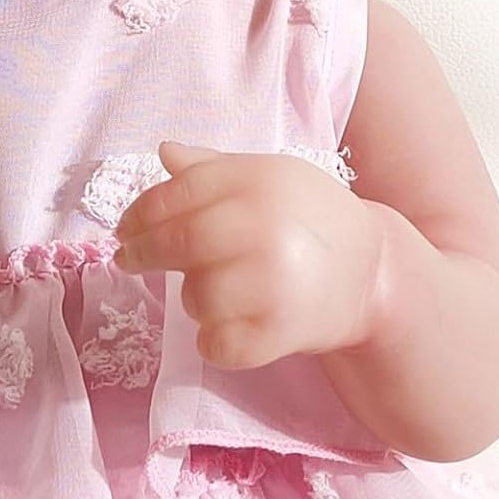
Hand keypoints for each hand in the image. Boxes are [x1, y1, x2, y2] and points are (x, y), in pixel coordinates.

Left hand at [112, 142, 386, 369]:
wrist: (375, 275)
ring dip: (194, 299)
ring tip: (218, 292)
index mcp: (258, 180)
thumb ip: (213, 168)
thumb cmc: (312, 219)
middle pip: (177, 243)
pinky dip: (215, 342)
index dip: (139, 213)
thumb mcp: (270, 178)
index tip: (123, 228)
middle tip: (128, 260)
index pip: (175, 194)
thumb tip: (165, 153)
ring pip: (195, 297)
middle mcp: (264, 226)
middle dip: (141, 253)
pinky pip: (218, 345)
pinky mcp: (280, 331)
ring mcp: (273, 282)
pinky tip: (230, 328)